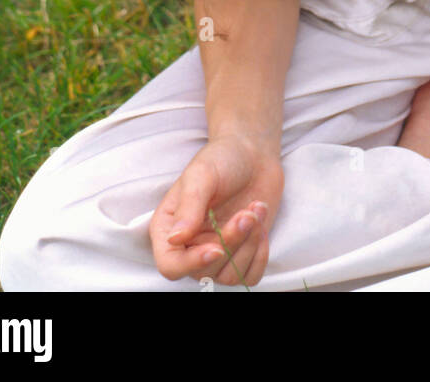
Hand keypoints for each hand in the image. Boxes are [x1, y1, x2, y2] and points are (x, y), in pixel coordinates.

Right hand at [149, 132, 283, 286]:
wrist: (252, 154)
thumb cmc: (222, 159)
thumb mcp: (201, 174)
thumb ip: (189, 206)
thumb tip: (176, 238)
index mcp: (169, 228)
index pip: (170, 266)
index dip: (191, 264)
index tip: (216, 248)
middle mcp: (190, 246)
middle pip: (206, 271)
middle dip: (231, 242)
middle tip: (246, 212)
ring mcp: (216, 252)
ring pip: (230, 276)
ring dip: (249, 245)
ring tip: (255, 211)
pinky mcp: (241, 254)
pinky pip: (250, 276)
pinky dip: (260, 255)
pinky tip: (261, 225)